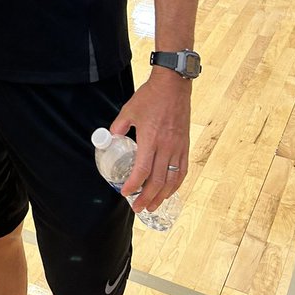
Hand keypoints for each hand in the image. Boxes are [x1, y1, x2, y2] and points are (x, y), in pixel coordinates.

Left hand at [110, 70, 190, 211]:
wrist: (173, 86)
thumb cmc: (150, 97)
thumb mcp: (129, 110)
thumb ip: (118, 127)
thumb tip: (109, 138)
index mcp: (150, 139)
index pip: (142, 170)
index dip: (133, 185)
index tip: (124, 193)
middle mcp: (166, 146)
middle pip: (157, 180)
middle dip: (147, 197)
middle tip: (137, 208)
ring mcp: (178, 147)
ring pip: (172, 179)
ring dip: (162, 196)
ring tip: (152, 206)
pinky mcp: (185, 146)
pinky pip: (182, 170)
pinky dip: (176, 184)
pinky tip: (169, 191)